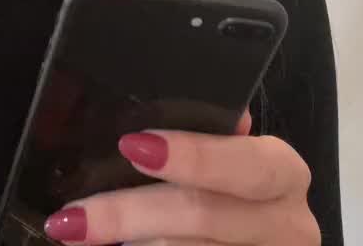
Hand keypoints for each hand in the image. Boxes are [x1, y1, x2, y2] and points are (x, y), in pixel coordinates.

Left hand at [43, 111, 320, 244]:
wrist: (250, 243)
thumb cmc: (240, 195)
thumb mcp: (236, 162)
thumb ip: (211, 141)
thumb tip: (161, 127)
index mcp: (285, 175)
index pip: (247, 163)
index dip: (195, 156)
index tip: (134, 146)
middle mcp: (289, 226)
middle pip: (205, 216)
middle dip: (130, 214)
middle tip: (73, 215)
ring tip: (78, 233)